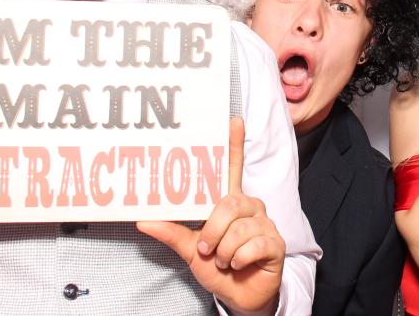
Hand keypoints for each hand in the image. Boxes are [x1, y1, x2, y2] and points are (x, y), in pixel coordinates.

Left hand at [138, 117, 284, 313]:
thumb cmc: (217, 267)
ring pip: (238, 228)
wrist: (239, 296)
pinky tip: (239, 264)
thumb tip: (143, 221)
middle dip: (212, 231)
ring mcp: (264, 223)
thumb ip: (172, 233)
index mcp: (230, 203)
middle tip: (206, 248)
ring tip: (224, 259)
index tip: (233, 121)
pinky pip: (253, 245)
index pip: (233, 168)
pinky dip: (238, 260)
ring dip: (223, 251)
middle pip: (229, 204)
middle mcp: (249, 207)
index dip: (234, 144)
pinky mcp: (276, 243)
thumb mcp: (190, 250)